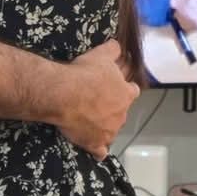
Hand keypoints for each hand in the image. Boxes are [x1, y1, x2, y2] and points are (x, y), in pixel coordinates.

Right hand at [57, 42, 138, 159]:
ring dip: (105, 128)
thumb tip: (117, 44)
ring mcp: (109, 131)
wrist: (64, 95)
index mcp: (125, 93)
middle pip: (121, 113)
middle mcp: (121, 114)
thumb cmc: (83, 74)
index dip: (124, 90)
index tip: (117, 89)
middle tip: (97, 103)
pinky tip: (96, 150)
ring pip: (112, 131)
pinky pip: (101, 151)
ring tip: (91, 123)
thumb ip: (112, 50)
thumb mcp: (100, 55)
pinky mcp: (95, 143)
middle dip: (113, 109)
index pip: (132, 92)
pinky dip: (99, 150)